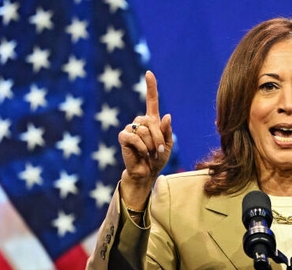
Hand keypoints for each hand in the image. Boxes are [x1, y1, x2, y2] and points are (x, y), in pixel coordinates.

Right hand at [118, 70, 173, 208]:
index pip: (151, 101)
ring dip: (151, 145)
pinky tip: (141, 154)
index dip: (151, 87)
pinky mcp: (123, 137)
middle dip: (159, 138)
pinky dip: (142, 148)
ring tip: (149, 153)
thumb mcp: (167, 145)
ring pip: (144, 131)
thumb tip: (167, 116)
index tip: (149, 73)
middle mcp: (140, 122)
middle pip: (151, 122)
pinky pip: (134, 138)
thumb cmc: (157, 159)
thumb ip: (167, 131)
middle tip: (159, 151)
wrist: (146, 173)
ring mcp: (130, 128)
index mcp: (152, 121)